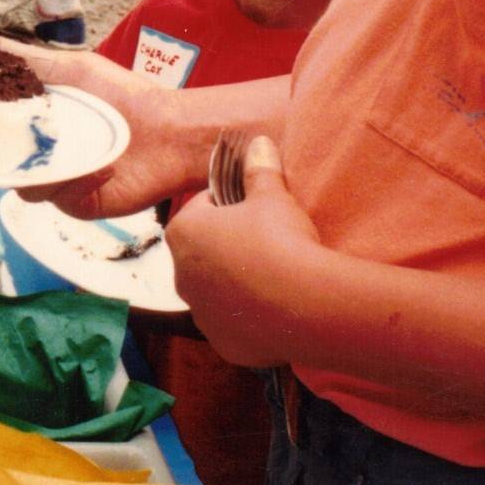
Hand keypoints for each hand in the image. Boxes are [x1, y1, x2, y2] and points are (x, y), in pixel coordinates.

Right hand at [2, 41, 205, 217]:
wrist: (171, 132)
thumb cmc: (125, 96)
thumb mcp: (75, 69)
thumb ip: (30, 61)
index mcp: (35, 123)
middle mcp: (41, 155)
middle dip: (2, 152)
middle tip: (18, 134)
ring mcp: (57, 181)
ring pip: (25, 185)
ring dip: (45, 168)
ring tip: (73, 149)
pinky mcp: (76, 203)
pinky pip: (59, 198)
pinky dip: (78, 181)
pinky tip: (104, 166)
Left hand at [165, 137, 323, 365]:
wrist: (304, 304)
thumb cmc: (280, 240)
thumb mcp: (272, 197)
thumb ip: (260, 169)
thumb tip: (259, 142)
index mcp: (183, 233)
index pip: (201, 208)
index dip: (228, 205)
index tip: (253, 208)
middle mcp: (180, 275)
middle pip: (204, 252)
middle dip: (228, 247)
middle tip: (266, 243)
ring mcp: (200, 313)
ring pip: (216, 291)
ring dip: (236, 285)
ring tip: (274, 279)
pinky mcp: (222, 343)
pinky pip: (234, 325)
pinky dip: (249, 318)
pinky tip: (276, 309)